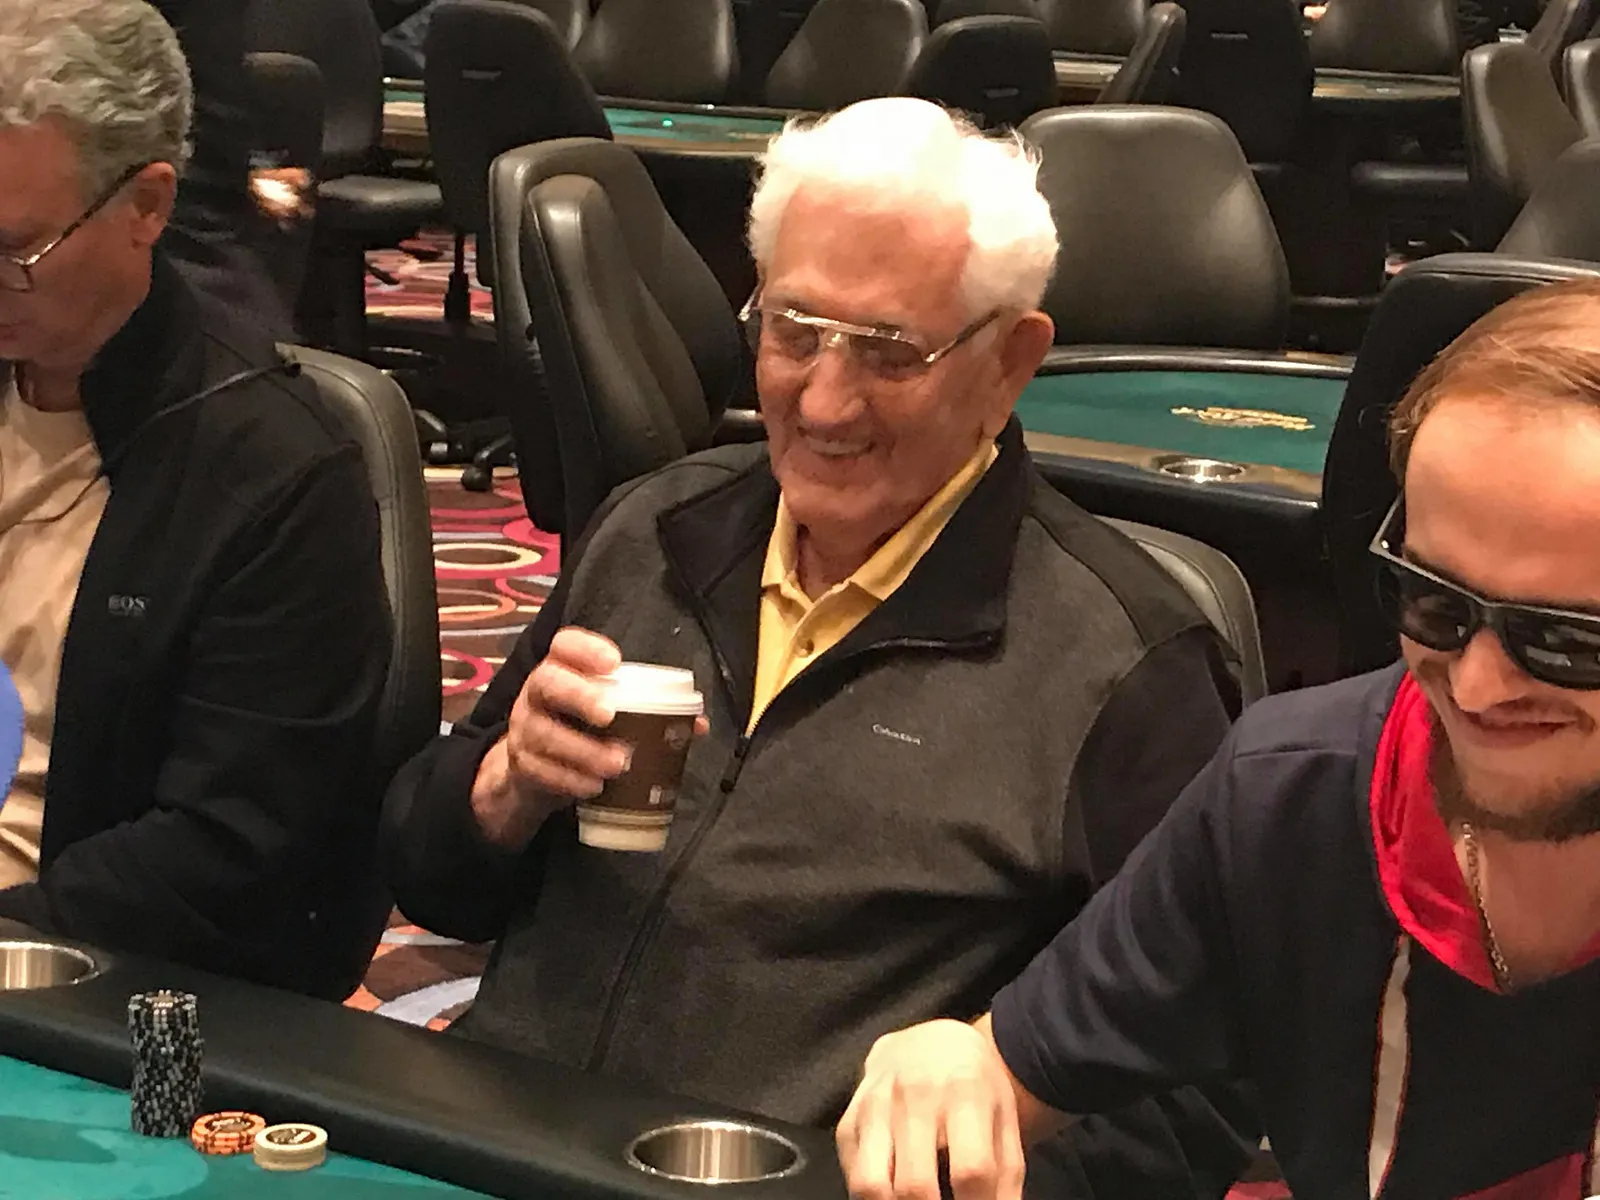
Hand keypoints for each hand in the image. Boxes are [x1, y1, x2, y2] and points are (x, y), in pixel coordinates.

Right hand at [471, 628, 706, 847]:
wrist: (533, 768)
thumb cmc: (582, 727)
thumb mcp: (610, 713)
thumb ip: (650, 711)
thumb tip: (698, 724)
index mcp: (561, 669)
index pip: (564, 645)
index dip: (585, 649)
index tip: (614, 662)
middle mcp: (537, 693)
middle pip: (547, 682)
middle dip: (579, 695)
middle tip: (610, 715)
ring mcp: (525, 728)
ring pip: (544, 733)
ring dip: (582, 750)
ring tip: (616, 763)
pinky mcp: (522, 764)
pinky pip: (540, 770)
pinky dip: (569, 780)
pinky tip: (594, 787)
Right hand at [837, 1018, 1025, 1199]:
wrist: (927, 1042)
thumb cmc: (974, 1088)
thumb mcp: (1003, 1120)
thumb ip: (1007, 1176)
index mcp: (965, 1092)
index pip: (971, 1171)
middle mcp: (914, 1095)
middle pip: (916, 1186)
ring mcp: (875, 1106)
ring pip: (871, 1186)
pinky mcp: (848, 1121)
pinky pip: (853, 1176)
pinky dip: (875, 1196)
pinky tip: (896, 1193)